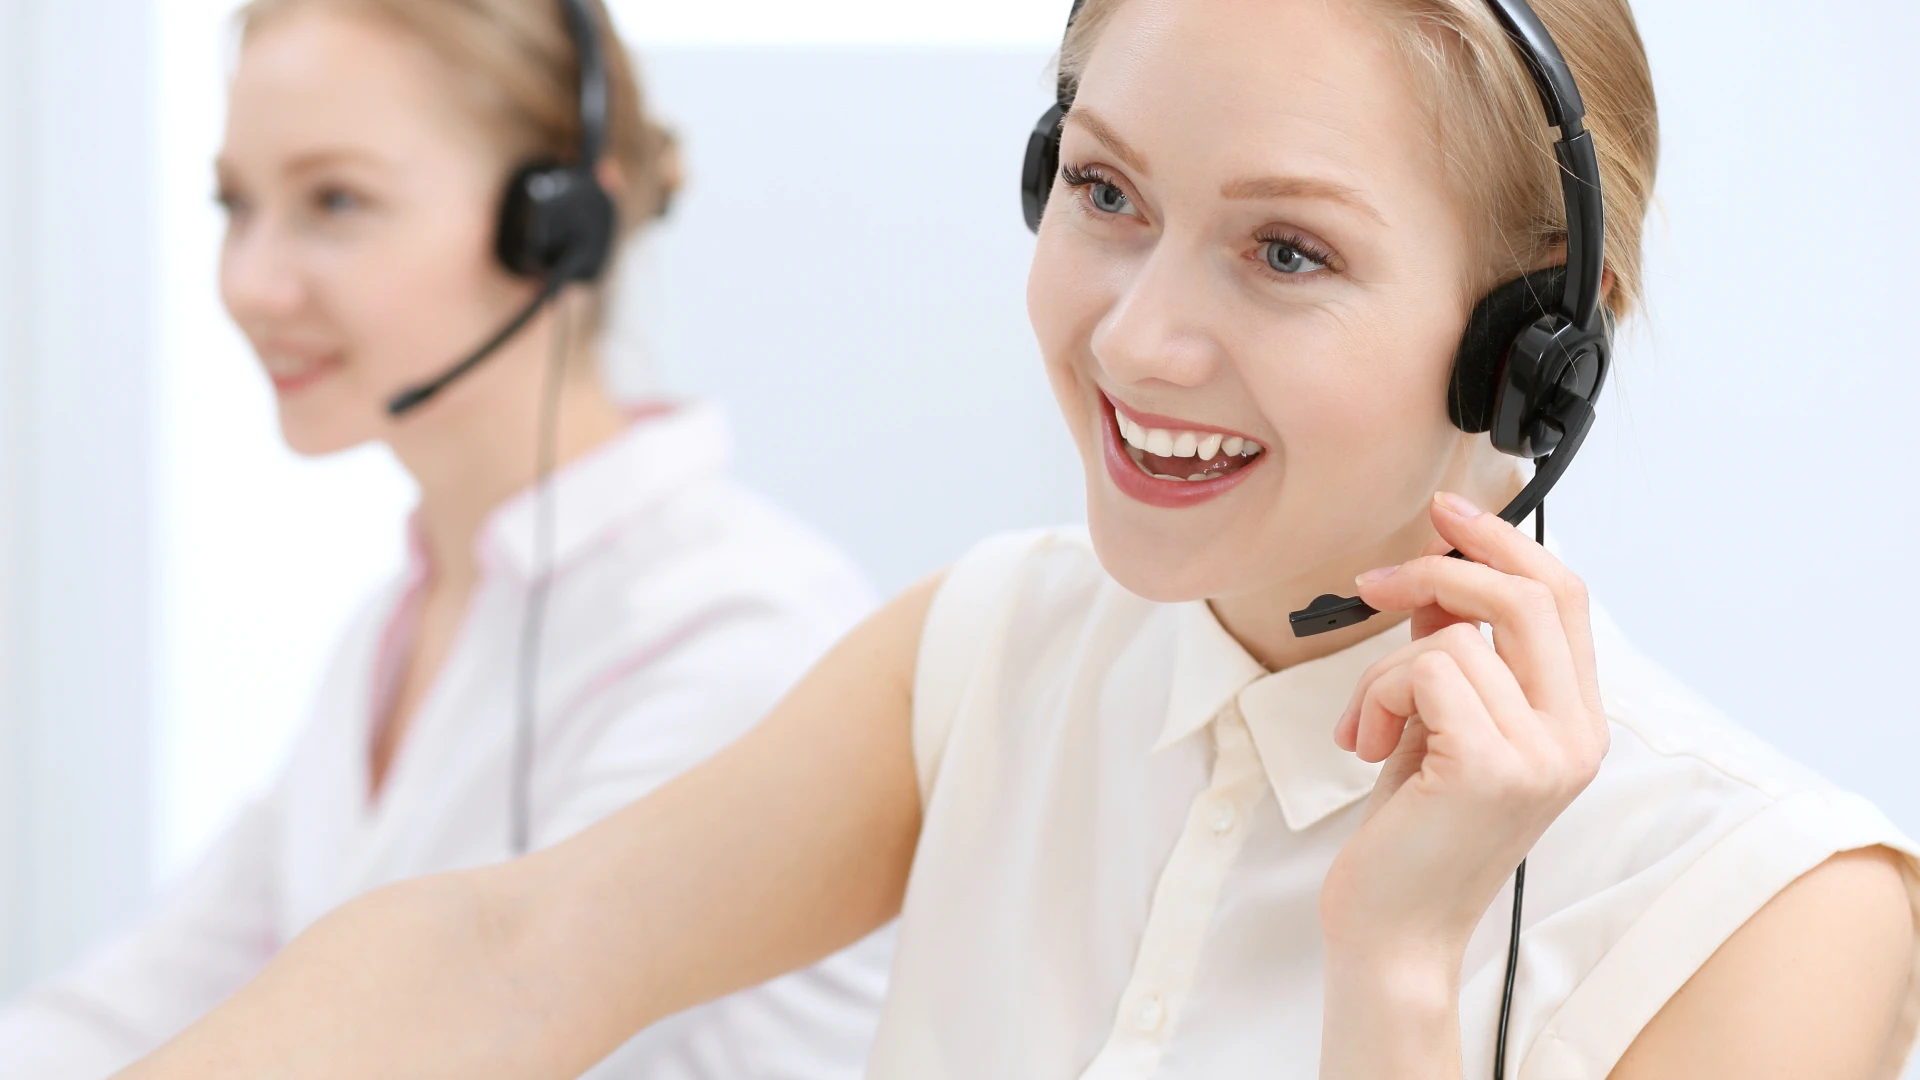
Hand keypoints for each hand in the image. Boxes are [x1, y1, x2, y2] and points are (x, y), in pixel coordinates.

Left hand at [1319, 491, 1608, 963]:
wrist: (1393, 928)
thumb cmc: (1411, 830)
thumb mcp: (1438, 723)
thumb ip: (1456, 652)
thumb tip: (1441, 577)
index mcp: (1574, 721)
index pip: (1563, 595)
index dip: (1504, 539)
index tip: (1446, 510)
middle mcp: (1576, 736)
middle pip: (1531, 592)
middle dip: (1441, 567)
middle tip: (1373, 581)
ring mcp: (1543, 753)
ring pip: (1454, 637)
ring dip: (1382, 672)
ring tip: (1367, 730)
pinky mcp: (1494, 767)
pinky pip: (1426, 671)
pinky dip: (1376, 697)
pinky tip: (1364, 747)